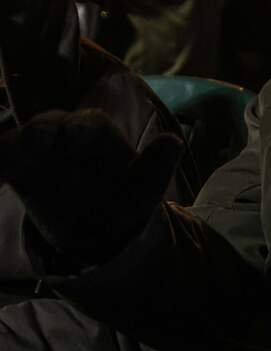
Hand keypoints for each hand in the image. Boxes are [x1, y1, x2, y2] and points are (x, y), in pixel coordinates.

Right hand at [0, 109, 182, 266]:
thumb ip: (157, 165)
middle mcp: (66, 133)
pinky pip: (3, 160)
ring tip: (8, 159)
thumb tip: (174, 142)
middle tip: (35, 142)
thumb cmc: (125, 199)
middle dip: (42, 130)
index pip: (89, 122)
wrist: (100, 228)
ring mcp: (39, 150)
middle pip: (50, 124)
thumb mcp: (144, 188)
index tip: (75, 136)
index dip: (82, 126)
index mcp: (100, 132)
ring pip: (20, 140)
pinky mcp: (17, 168)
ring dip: (13, 146)